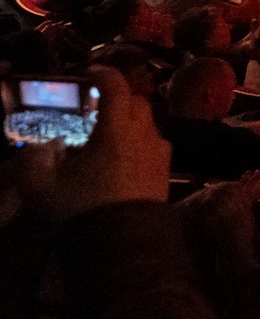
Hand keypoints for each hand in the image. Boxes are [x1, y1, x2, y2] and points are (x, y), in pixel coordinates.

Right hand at [48, 69, 169, 221]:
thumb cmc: (82, 210)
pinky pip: (154, 143)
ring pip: (148, 123)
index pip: (117, 88)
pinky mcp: (166, 171)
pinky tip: (120, 156)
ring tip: (105, 133)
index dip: (104, 74)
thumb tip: (39, 147)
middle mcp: (145, 136)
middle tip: (94, 105)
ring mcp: (160, 153)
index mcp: (117, 131)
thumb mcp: (41, 187)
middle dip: (117, 97)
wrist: (124, 244)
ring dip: (128, 120)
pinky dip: (138, 140)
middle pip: (137, 102)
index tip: (89, 73)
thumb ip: (34, 160)